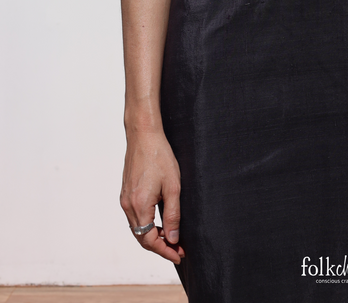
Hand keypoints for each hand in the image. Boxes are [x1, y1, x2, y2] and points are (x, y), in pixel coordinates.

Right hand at [120, 130, 184, 264]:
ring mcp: (124, 199)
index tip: (179, 255)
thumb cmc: (160, 156)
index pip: (149, 240)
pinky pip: (135, 217)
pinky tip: (159, 223)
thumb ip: (173, 215)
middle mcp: (128, 206)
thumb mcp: (173, 186)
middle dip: (160, 247)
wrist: (143, 135)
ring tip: (171, 238)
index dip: (165, 251)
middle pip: (141, 238)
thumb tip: (172, 239)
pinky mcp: (125, 193)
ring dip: (153, 236)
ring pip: (137, 228)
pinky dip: (146, 225)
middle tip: (178, 249)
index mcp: (139, 206)